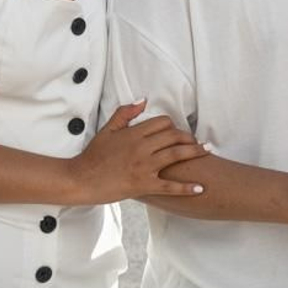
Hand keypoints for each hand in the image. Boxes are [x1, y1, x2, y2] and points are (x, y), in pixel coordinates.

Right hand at [69, 102, 207, 201]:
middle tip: (199, 142)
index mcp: (134, 133)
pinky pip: (170, 186)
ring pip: (177, 155)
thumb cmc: (92, 156)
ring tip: (208, 151)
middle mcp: (142, 148)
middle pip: (174, 136)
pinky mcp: (143, 185)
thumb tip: (143, 100)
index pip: (163, 123)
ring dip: (196, 152)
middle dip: (190, 138)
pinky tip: (200, 187)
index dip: (174, 126)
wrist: (80, 180)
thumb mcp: (107, 130)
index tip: (179, 132)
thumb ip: (125, 113)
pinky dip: (186, 187)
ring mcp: (144, 166)